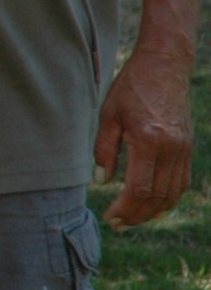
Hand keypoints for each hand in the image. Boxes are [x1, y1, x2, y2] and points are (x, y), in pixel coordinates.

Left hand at [94, 40, 193, 225]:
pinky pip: (181, 182)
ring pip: (172, 193)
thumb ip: (104, 150)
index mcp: (148, 141)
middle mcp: (171, 149)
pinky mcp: (188, 147)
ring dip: (153, 211)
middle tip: (118, 224)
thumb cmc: (131, 88)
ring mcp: (183, 149)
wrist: (163, 66)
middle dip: (137, 215)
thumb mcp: (108, 115)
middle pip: (156, 197)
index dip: (124, 209)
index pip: (138, 188)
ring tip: (132, 218)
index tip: (110, 217)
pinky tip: (152, 203)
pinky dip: (168, 197)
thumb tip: (102, 181)